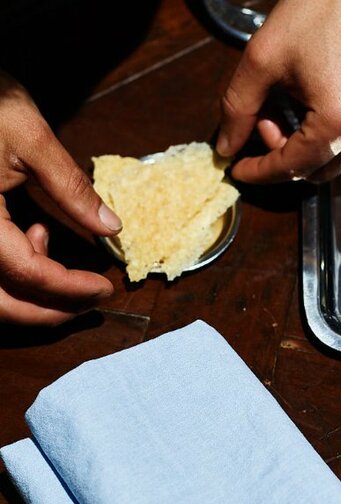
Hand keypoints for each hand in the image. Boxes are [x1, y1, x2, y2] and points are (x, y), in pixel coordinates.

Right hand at [0, 71, 120, 325]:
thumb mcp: (30, 138)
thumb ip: (72, 189)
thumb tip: (112, 228)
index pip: (28, 273)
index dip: (71, 290)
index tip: (106, 289)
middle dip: (48, 311)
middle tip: (91, 301)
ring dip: (28, 295)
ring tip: (63, 264)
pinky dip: (11, 269)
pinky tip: (37, 235)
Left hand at [216, 0, 340, 183]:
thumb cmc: (326, 8)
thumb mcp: (265, 56)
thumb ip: (239, 107)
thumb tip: (227, 144)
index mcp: (339, 123)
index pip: (291, 168)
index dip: (259, 170)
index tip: (239, 168)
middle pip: (320, 171)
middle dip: (286, 155)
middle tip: (267, 120)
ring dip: (314, 144)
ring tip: (297, 102)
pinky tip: (327, 98)